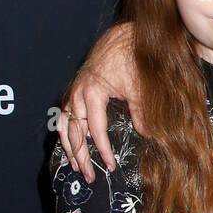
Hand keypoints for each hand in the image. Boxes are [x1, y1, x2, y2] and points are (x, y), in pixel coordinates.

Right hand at [59, 22, 140, 182]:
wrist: (123, 36)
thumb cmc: (132, 58)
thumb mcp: (139, 86)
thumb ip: (141, 112)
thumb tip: (148, 136)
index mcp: (92, 91)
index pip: (96, 129)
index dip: (102, 149)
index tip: (109, 165)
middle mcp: (78, 93)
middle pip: (74, 131)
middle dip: (80, 155)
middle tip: (87, 175)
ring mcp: (74, 91)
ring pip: (65, 125)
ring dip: (69, 146)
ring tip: (75, 165)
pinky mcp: (76, 90)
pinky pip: (65, 115)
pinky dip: (66, 132)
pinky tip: (70, 144)